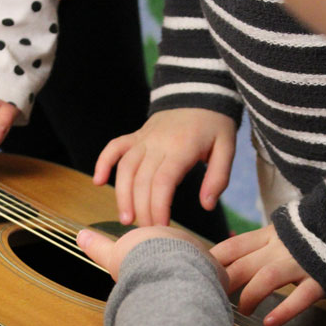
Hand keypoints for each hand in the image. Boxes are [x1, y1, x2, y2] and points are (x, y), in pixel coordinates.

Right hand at [77, 226, 226, 288]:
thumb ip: (98, 247)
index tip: (145, 270)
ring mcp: (203, 256)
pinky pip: (215, 282)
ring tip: (180, 298)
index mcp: (161, 235)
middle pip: (181, 255)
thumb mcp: (113, 255)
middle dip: (174, 269)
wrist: (166, 270)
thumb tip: (80, 235)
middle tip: (163, 286)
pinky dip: (208, 292)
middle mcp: (184, 242)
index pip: (160, 245)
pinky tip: (198, 304)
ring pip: (199, 267)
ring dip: (192, 280)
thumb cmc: (139, 262)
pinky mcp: (218, 273)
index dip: (152, 258)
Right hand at [93, 108, 236, 226]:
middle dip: (142, 209)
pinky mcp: (136, 135)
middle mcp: (158, 142)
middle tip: (147, 234)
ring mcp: (144, 137)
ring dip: (122, 195)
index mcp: (181, 148)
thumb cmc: (215, 124)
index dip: (158, 207)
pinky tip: (98, 182)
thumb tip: (207, 205)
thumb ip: (218, 178)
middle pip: (142, 179)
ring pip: (125, 167)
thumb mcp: (227, 148)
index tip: (162, 229)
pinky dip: (103, 162)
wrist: (200, 91)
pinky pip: (115, 147)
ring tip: (126, 220)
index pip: (163, 182)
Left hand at [211, 224, 323, 325]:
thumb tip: (225, 262)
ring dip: (248, 297)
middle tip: (212, 302)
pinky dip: (283, 310)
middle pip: (241, 265)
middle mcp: (279, 248)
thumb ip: (257, 247)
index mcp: (268, 236)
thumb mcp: (282, 234)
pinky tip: (269, 323)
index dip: (211, 263)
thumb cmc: (312, 236)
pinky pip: (301, 296)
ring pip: (265, 278)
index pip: (231, 247)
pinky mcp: (321, 277)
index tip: (195, 277)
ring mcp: (300, 262)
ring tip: (242, 312)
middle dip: (223, 285)